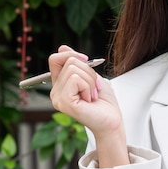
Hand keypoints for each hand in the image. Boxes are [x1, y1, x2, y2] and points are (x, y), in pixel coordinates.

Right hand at [48, 45, 128, 166]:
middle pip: (68, 61)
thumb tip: (62, 48)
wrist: (112, 120)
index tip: (87, 59)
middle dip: (88, 71)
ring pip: (73, 69)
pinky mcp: (64, 103)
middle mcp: (55, 92)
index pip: (55, 59)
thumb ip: (77, 64)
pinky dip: (88, 86)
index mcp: (60, 85)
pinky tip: (89, 99)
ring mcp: (58, 98)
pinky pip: (76, 79)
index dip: (71, 54)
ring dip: (90, 80)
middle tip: (94, 87)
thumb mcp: (90, 76)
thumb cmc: (104, 101)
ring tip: (92, 95)